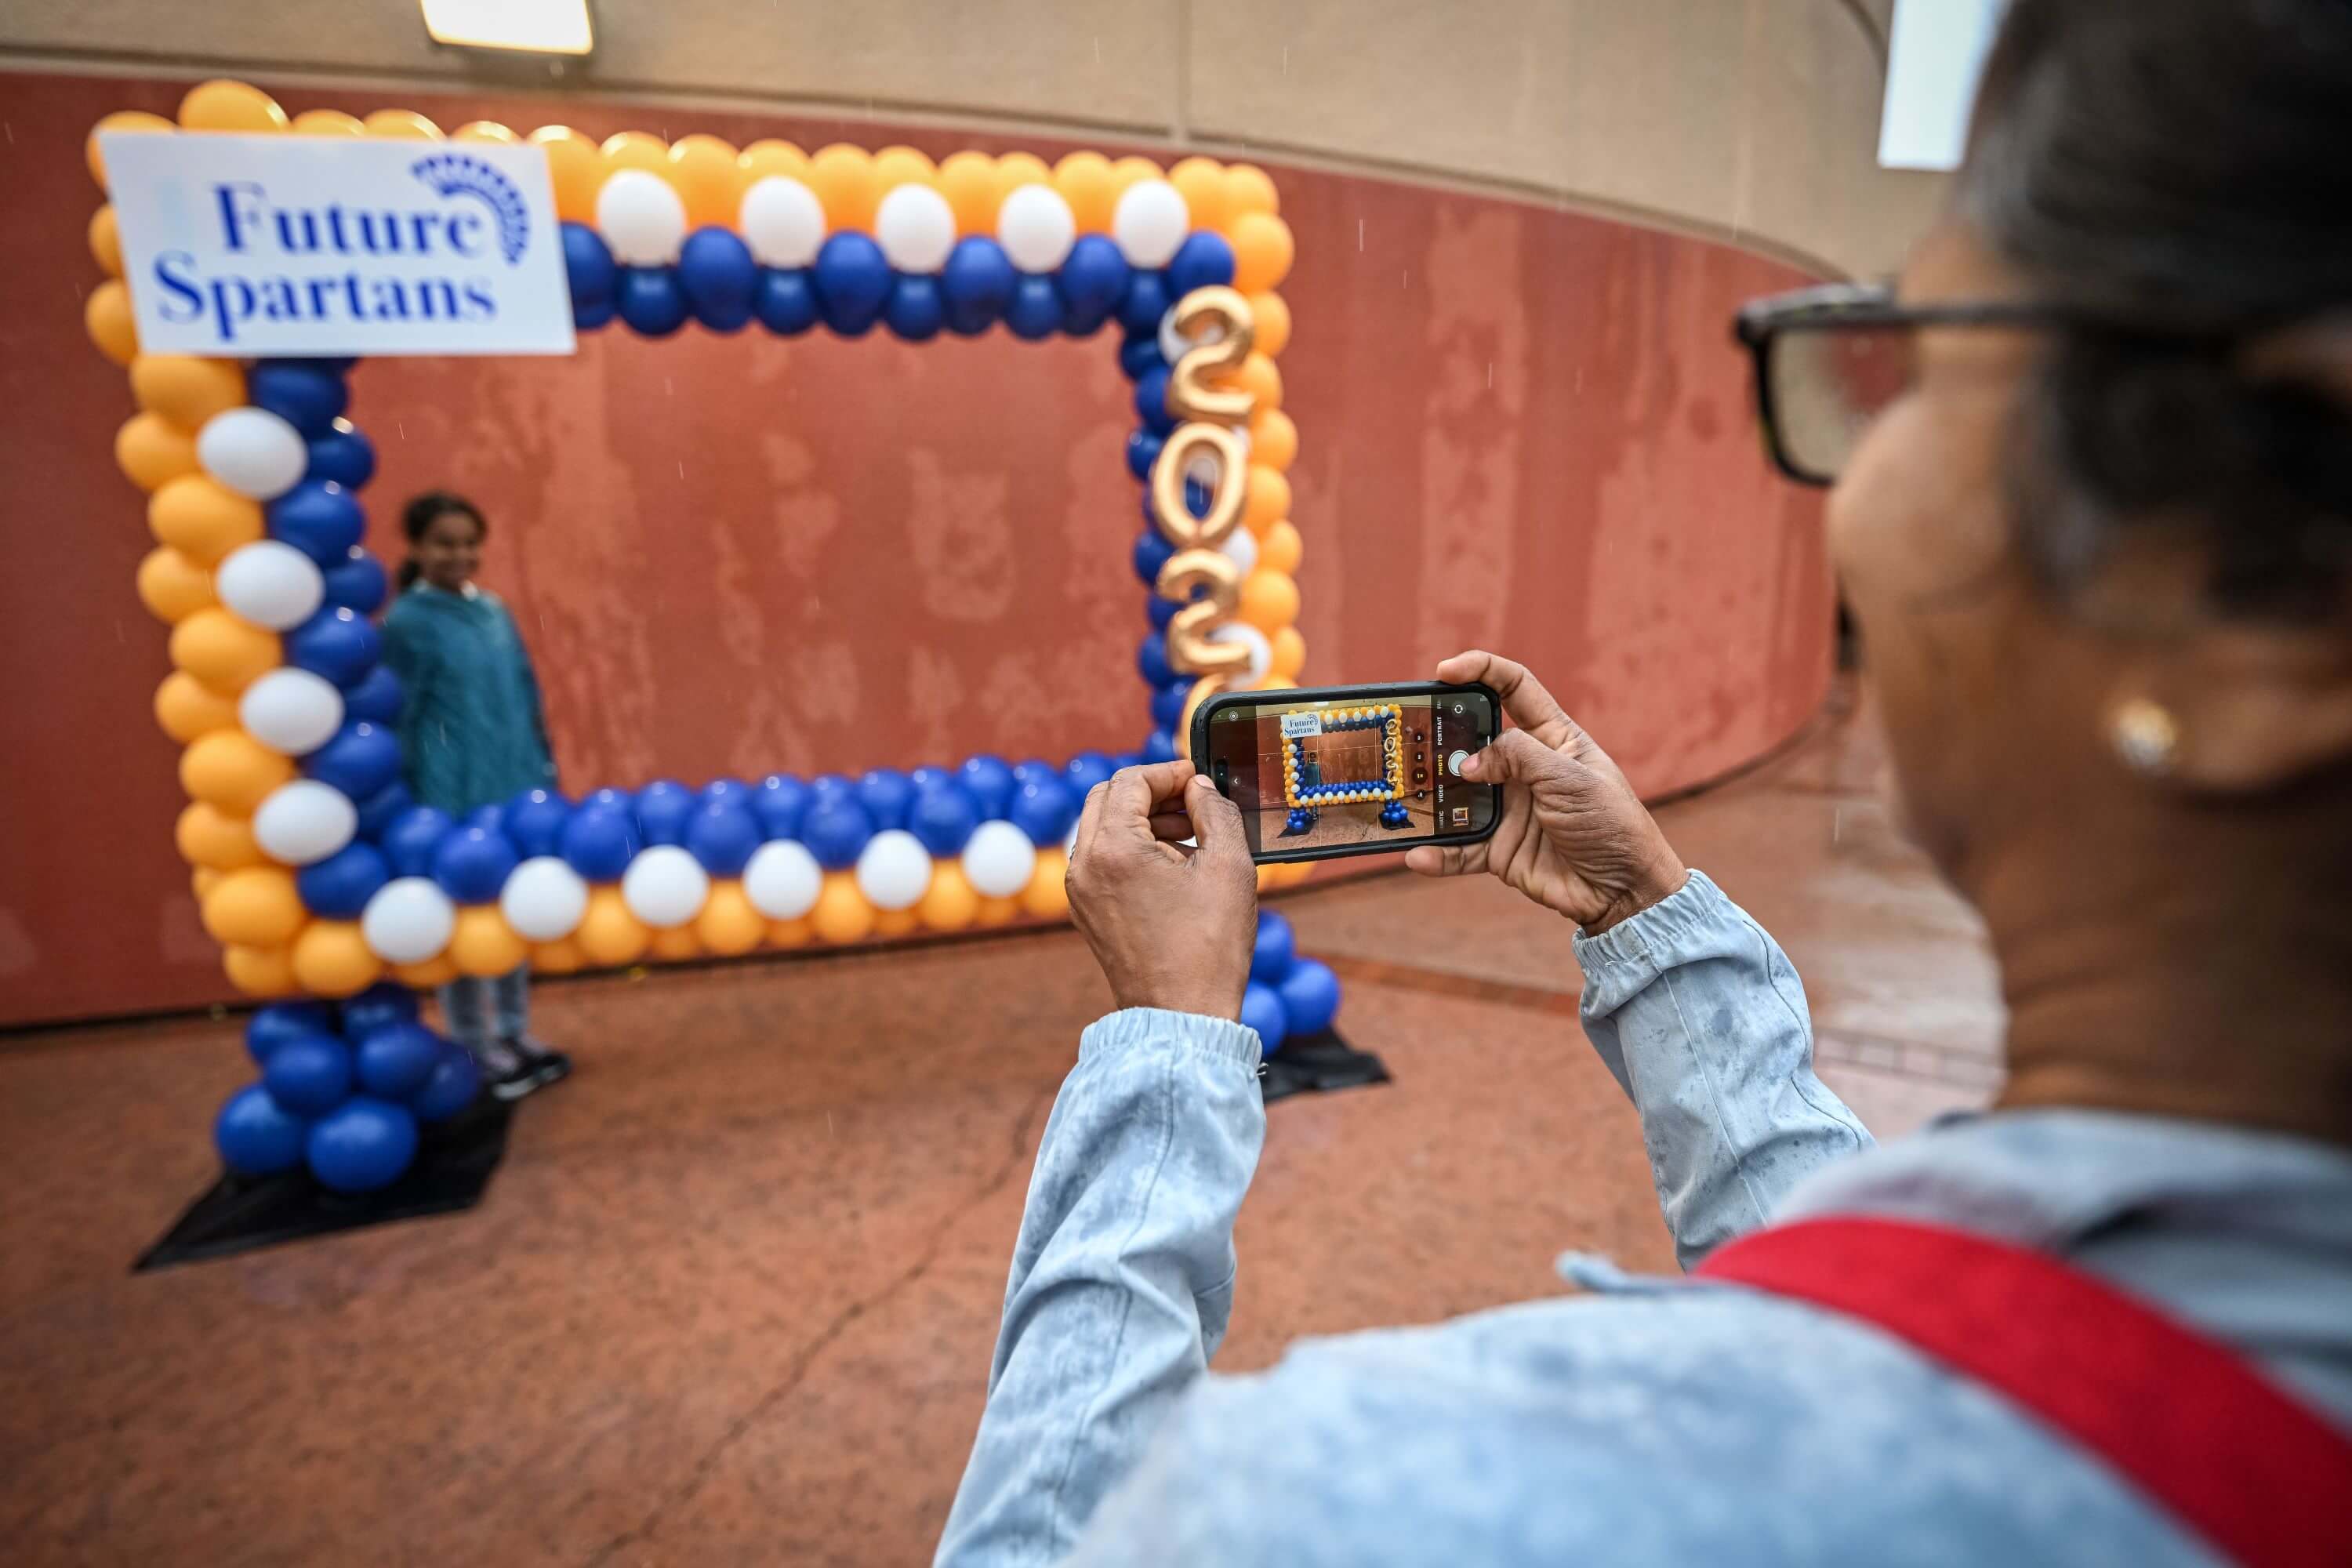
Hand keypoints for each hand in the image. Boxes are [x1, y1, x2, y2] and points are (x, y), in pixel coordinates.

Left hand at [1067, 760, 1258, 1018]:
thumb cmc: (1208, 948)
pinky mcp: (1086, 912)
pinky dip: (1131, 849)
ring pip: (1102, 828)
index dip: (1168, 773)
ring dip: (1142, 820)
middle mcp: (1083, 866)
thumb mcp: (1229, 867)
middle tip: (1193, 803)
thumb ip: (1216, 812)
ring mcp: (1079, 892)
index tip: (1198, 779)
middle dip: (1151, 792)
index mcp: (1113, 850)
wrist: (1181, 1016)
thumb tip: (1200, 789)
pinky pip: (1102, 860)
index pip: (1130, 782)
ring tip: (1190, 837)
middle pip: (1107, 798)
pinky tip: (1173, 868)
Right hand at [1405, 651, 1687, 932]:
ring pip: (1458, 796)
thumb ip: (1518, 757)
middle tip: (1414, 742)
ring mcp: (1510, 809)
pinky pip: (1460, 848)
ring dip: (1432, 798)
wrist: (1624, 890)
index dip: (1481, 671)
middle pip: (1473, 741)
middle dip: (1442, 738)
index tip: (1445, 672)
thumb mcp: (1570, 778)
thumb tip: (1467, 764)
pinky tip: (1418, 855)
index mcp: (1552, 738)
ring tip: (1408, 799)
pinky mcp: (1500, 848)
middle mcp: (1526, 769)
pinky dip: (1438, 853)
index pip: (1514, 688)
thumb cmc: (1612, 823)